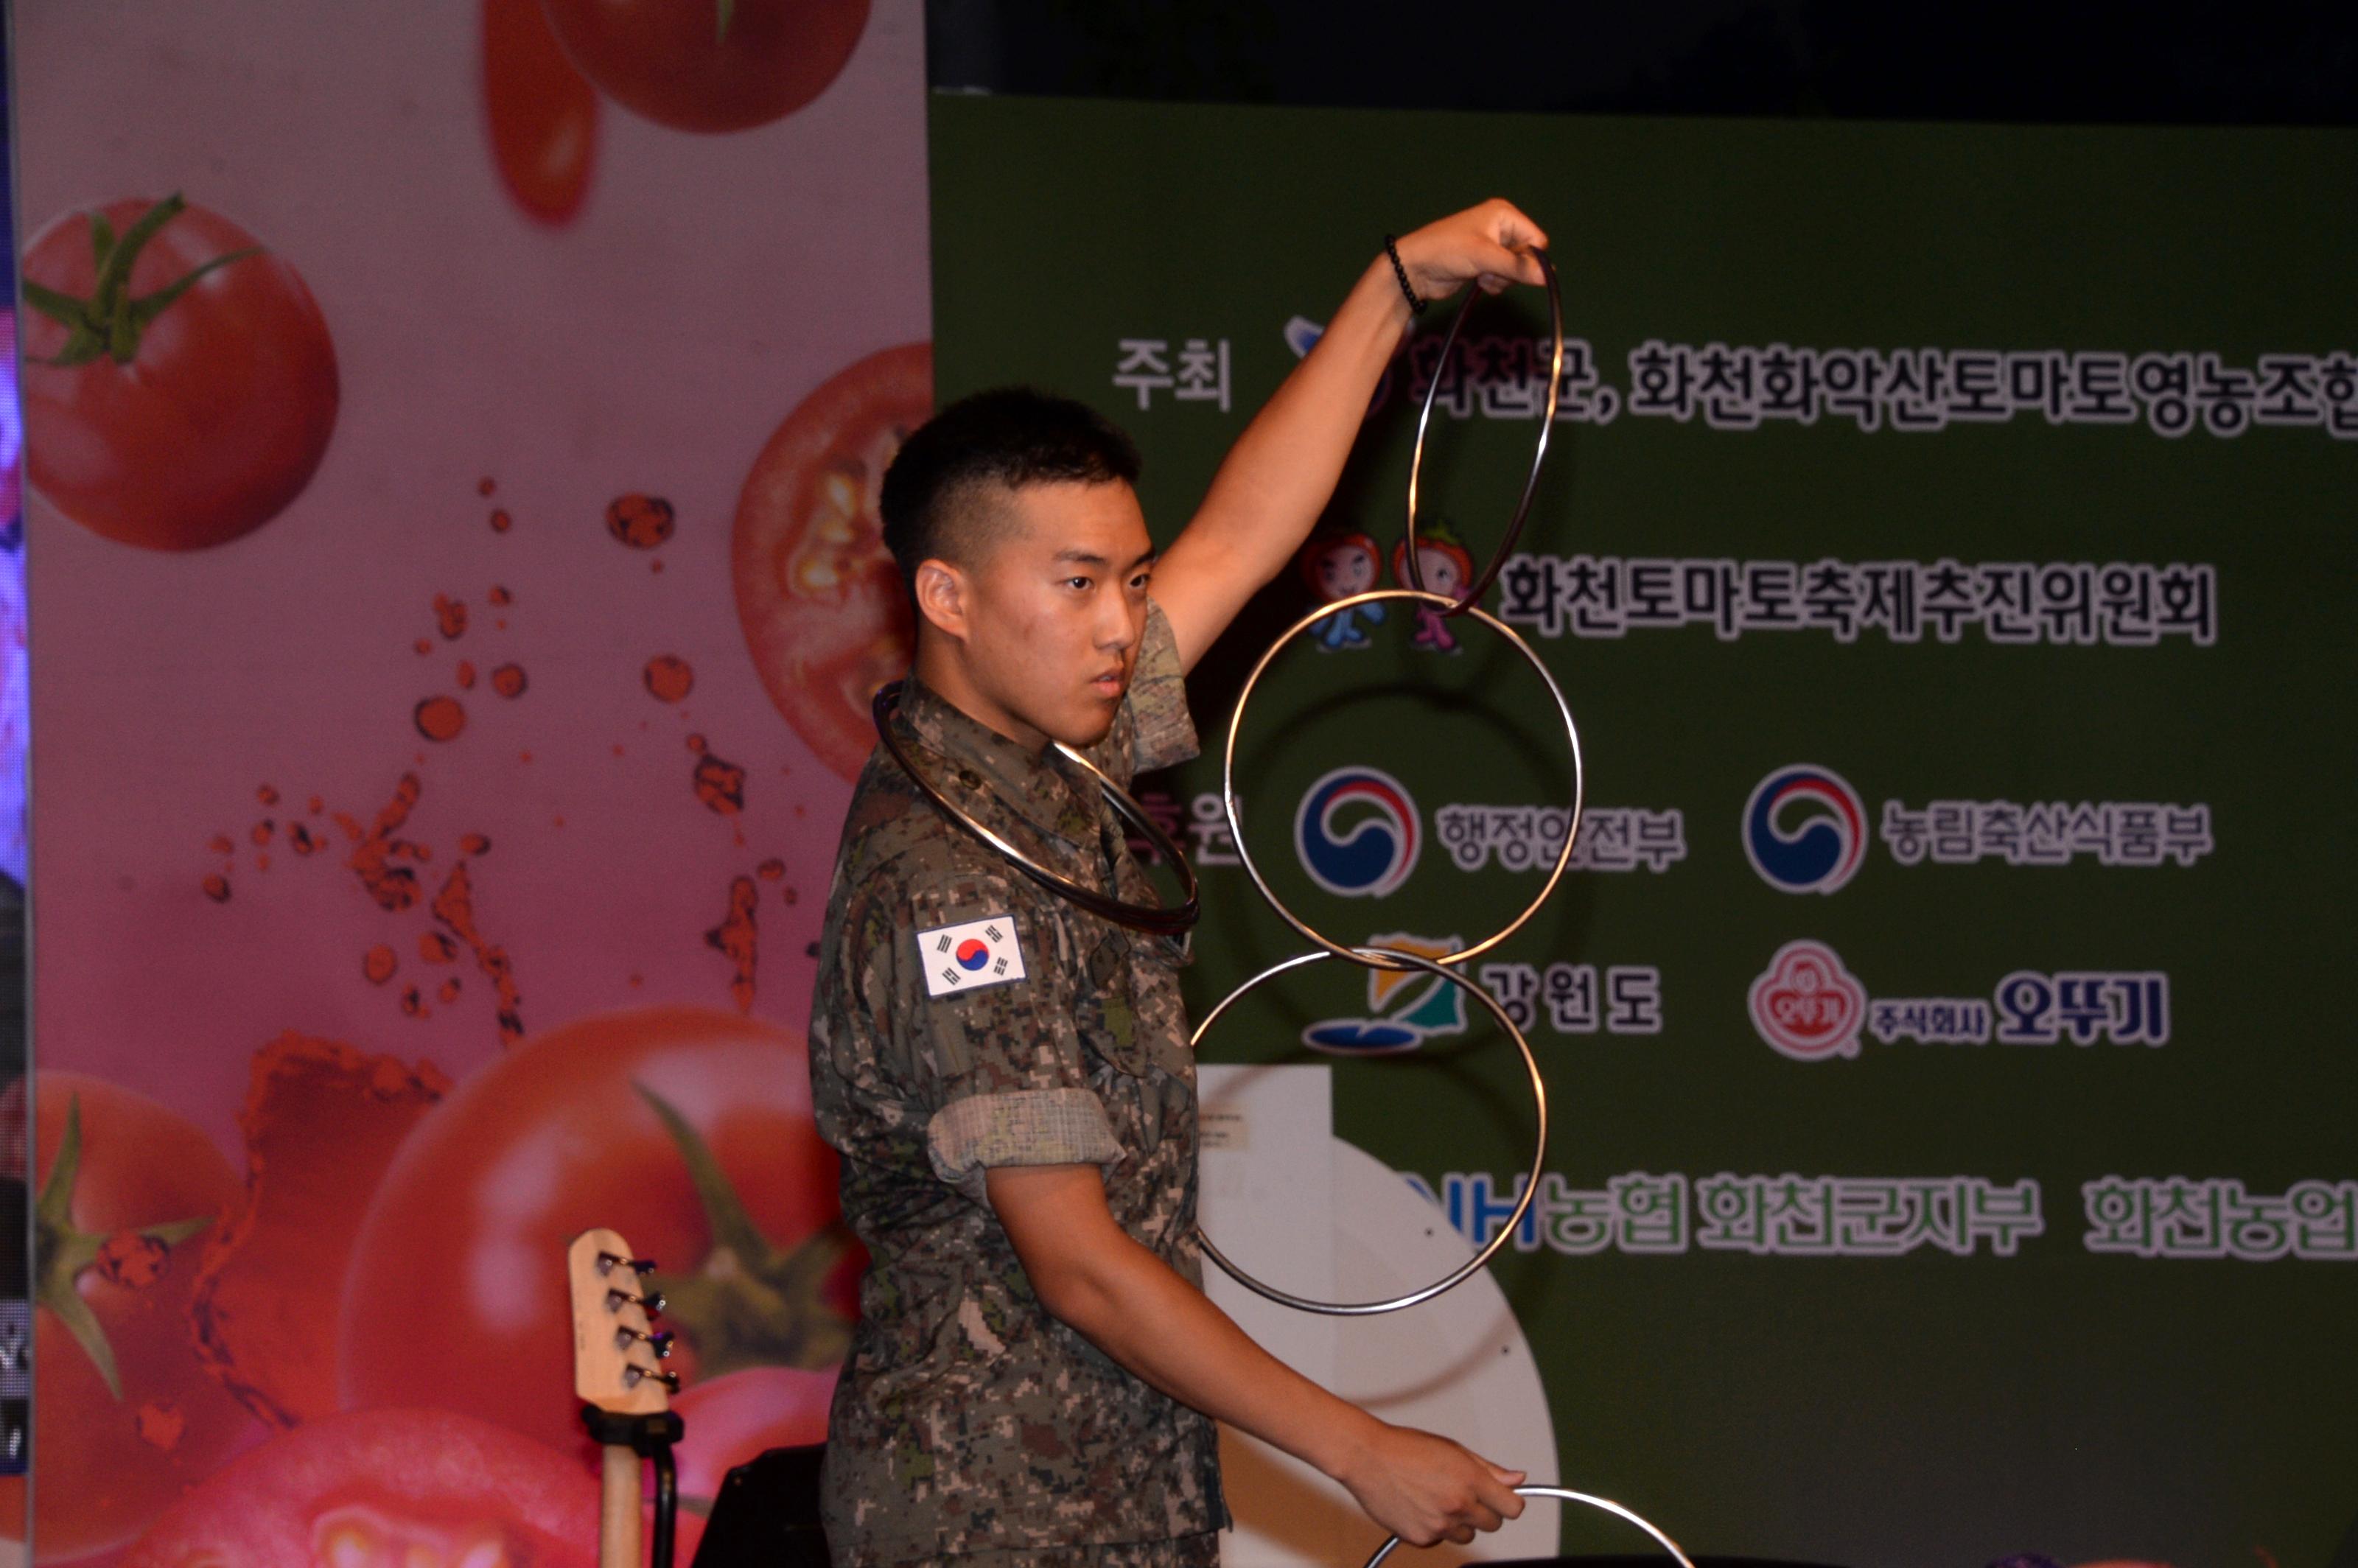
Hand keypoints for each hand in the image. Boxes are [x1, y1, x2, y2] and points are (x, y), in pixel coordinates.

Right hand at [1333, 1420, 1527, 1547]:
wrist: (1367, 1458)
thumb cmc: (1406, 1448)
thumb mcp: (1453, 1449)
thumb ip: (1489, 1468)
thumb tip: (1516, 1478)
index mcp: (1470, 1480)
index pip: (1512, 1508)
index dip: (1509, 1502)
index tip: (1503, 1499)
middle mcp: (1458, 1505)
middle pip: (1493, 1524)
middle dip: (1483, 1511)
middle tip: (1463, 1494)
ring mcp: (1440, 1525)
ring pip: (1467, 1535)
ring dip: (1460, 1522)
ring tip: (1437, 1498)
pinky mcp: (1421, 1538)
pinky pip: (1441, 1540)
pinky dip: (1435, 1529)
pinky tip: (1421, 1507)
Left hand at [1391, 198, 1549, 303]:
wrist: (1415, 269)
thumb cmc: (1446, 251)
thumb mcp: (1483, 257)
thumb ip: (1516, 267)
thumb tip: (1548, 277)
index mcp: (1504, 214)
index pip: (1537, 239)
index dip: (1530, 257)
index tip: (1514, 268)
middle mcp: (1501, 226)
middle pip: (1528, 256)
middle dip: (1512, 269)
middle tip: (1491, 270)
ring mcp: (1493, 246)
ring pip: (1517, 270)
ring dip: (1502, 279)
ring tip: (1481, 275)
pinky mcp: (1485, 263)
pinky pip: (1504, 277)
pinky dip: (1494, 283)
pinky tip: (1477, 280)